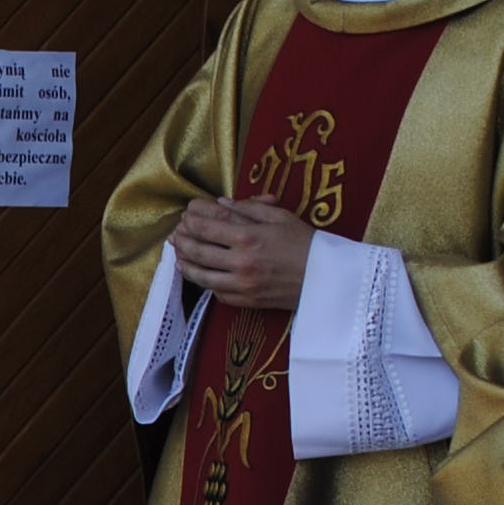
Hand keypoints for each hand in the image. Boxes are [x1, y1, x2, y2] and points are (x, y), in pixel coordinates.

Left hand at [174, 198, 313, 310]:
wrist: (328, 278)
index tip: (186, 215)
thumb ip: (249, 208)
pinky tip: (200, 276)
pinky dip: (205, 284)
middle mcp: (239, 262)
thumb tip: (222, 202)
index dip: (191, 220)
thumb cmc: (307, 243)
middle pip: (197, 251)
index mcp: (247, 237)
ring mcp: (241, 284)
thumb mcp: (281, 217)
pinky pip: (217, 293)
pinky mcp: (246, 301)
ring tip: (178, 256)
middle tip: (175, 235)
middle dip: (182, 241)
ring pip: (201, 276)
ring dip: (185, 264)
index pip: (205, 226)